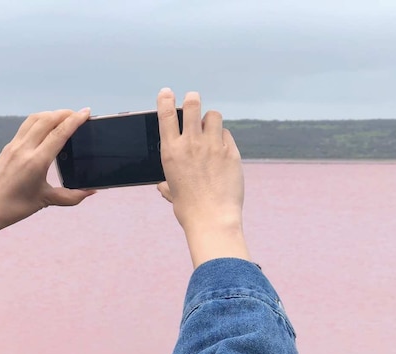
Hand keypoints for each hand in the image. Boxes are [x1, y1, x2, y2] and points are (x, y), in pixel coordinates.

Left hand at [0, 109, 93, 268]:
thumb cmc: (13, 208)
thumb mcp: (45, 201)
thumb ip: (70, 196)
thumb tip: (90, 192)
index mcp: (36, 162)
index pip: (59, 133)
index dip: (75, 120)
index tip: (86, 112)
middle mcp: (24, 150)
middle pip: (47, 119)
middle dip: (65, 113)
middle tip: (79, 114)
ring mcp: (13, 146)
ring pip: (35, 119)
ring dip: (51, 114)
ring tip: (63, 117)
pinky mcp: (7, 148)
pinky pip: (25, 126)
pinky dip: (39, 120)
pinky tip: (45, 126)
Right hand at [155, 89, 249, 267]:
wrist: (212, 218)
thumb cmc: (188, 209)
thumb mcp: (172, 193)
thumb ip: (167, 184)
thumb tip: (163, 185)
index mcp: (171, 152)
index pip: (165, 115)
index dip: (165, 99)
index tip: (167, 92)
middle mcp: (190, 144)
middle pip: (192, 105)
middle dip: (192, 99)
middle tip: (193, 100)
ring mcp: (213, 146)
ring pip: (213, 116)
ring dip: (210, 119)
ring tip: (210, 129)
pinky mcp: (231, 152)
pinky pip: (227, 135)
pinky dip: (223, 138)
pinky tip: (222, 150)